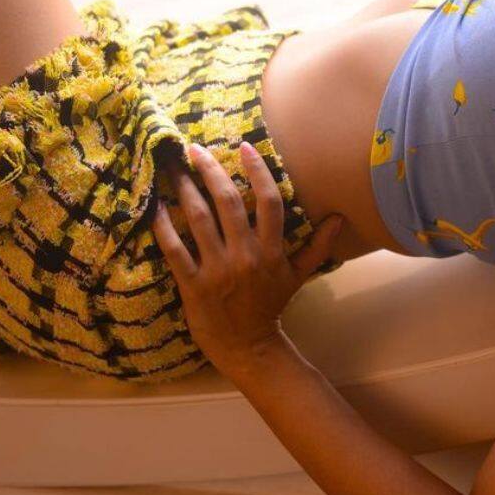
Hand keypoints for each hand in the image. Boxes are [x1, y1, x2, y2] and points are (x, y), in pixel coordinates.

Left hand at [150, 141, 344, 376]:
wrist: (248, 347)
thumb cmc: (271, 307)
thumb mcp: (298, 276)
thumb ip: (317, 245)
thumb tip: (339, 218)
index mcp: (272, 251)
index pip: (269, 202)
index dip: (257, 171)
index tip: (243, 147)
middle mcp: (246, 256)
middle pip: (228, 202)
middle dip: (211, 171)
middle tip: (195, 149)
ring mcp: (218, 270)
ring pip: (199, 220)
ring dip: (185, 191)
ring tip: (174, 169)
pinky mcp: (193, 286)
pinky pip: (175, 251)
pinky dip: (163, 228)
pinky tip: (155, 209)